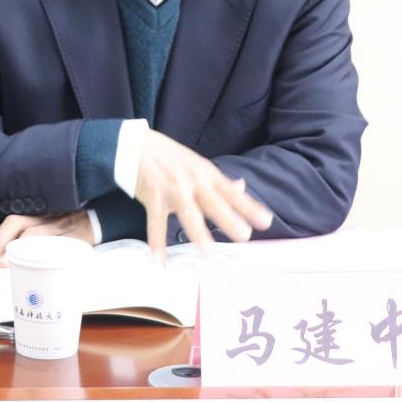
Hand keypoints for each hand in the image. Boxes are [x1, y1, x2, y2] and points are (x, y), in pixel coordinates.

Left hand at [0, 211, 93, 265]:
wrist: (100, 216)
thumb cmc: (68, 222)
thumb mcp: (46, 223)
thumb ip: (25, 234)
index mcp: (36, 213)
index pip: (8, 222)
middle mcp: (44, 216)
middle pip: (17, 222)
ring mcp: (59, 227)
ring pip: (35, 234)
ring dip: (17, 249)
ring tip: (3, 264)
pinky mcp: (74, 237)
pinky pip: (58, 245)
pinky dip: (44, 253)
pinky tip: (34, 264)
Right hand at [135, 130, 272, 258]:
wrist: (135, 144)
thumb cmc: (169, 157)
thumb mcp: (198, 164)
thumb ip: (219, 180)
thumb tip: (241, 187)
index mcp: (207, 174)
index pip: (232, 192)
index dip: (249, 207)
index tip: (266, 222)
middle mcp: (193, 181)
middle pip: (214, 202)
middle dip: (229, 218)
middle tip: (244, 235)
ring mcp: (173, 188)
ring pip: (187, 212)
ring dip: (196, 232)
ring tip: (206, 252)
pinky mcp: (153, 195)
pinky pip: (156, 221)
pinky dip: (156, 239)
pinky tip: (159, 256)